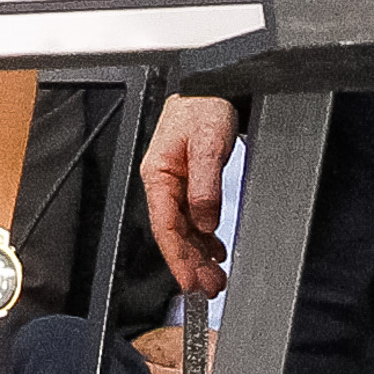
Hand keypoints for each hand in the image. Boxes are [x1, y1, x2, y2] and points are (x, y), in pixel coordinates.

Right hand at [141, 96, 240, 295]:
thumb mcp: (208, 143)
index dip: (177, 259)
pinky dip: (203, 237)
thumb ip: (205, 184)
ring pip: (184, 228)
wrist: (212, 84)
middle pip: (174, 233)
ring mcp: (175, 183)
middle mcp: (163, 182)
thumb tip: (205, 221)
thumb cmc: (203, 105)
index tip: (191, 283)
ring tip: (215, 277)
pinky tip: (214, 249)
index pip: (165, 227)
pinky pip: (192, 217)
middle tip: (210, 288)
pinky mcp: (189, 181)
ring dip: (198, 254)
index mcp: (159, 174)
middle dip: (190, 264)